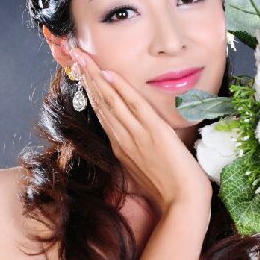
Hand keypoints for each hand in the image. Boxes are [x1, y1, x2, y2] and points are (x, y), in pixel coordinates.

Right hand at [67, 47, 212, 215]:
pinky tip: (108, 74)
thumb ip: (137, 159)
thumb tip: (136, 152)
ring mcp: (137, 135)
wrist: (183, 203)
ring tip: (84, 57)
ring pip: (111, 101)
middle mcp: (123, 140)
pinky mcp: (154, 131)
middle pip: (101, 103)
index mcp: (121, 148)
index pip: (103, 114)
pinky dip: (120, 88)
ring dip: (96, 77)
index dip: (92, 92)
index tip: (83, 74)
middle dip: (87, 78)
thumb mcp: (146, 174)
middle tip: (75, 56)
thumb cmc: (169, 192)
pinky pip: (134, 104)